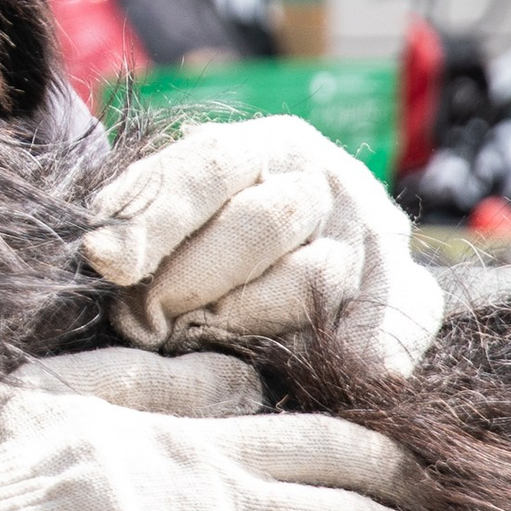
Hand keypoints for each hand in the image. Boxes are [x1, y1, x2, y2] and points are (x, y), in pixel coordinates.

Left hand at [83, 117, 444, 377]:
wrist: (285, 259)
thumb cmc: (196, 242)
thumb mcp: (163, 210)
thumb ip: (137, 218)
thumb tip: (104, 255)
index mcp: (264, 143)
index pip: (209, 165)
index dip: (155, 215)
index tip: (103, 260)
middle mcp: (326, 180)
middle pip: (263, 221)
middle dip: (192, 280)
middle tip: (144, 318)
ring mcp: (371, 235)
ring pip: (316, 277)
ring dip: (248, 319)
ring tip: (201, 338)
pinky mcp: (407, 289)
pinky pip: (402, 311)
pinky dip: (382, 339)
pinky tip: (367, 366)